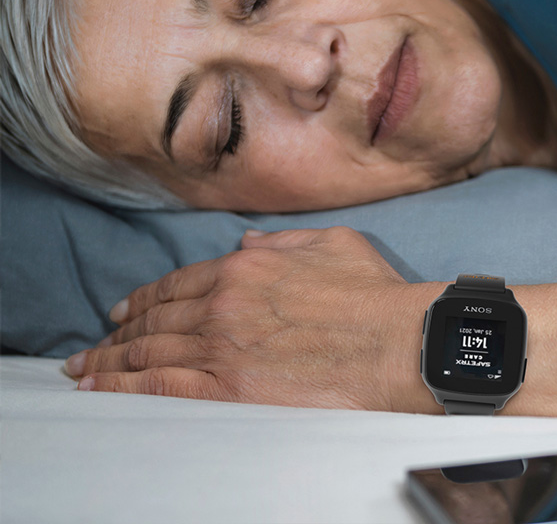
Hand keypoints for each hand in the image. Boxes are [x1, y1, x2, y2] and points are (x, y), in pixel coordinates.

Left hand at [65, 227, 441, 411]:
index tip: (123, 311)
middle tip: (95, 344)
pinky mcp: (227, 389)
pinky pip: (158, 387)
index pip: (176, 285)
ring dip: (109, 360)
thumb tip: (248, 244)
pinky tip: (100, 388)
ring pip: (147, 352)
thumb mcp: (333, 244)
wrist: (397, 343)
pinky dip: (122, 386)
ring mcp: (220, 348)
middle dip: (118, 333)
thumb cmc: (375, 295)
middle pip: (154, 319)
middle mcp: (222, 305)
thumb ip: (284, 241)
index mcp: (244, 269)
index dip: (144, 299)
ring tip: (85, 368)